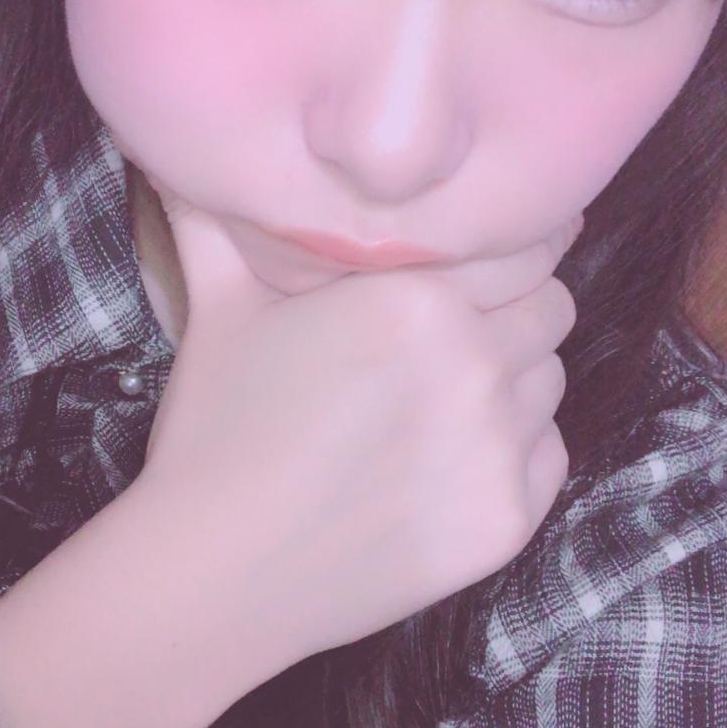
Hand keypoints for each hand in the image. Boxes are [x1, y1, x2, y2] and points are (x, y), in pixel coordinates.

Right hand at [137, 204, 582, 669]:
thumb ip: (217, 217)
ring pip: (550, 381)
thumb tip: (176, 151)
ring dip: (513, 379)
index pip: (526, 247)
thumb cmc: (215, 433)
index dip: (513, 245)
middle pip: (550, 309)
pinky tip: (447, 459)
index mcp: (416, 298)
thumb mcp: (217, 309)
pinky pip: (548, 455)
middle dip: (513, 311)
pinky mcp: (506, 521)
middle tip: (456, 334)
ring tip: (442, 400)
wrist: (215, 575)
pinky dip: (515, 450)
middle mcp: (473, 366)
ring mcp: (497, 449)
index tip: (493, 255)